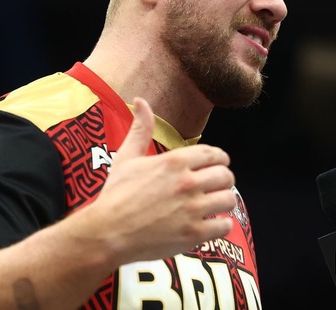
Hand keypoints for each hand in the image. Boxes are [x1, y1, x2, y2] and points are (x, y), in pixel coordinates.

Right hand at [85, 97, 236, 264]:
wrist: (107, 232)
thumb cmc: (115, 195)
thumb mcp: (126, 157)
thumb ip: (140, 129)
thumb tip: (140, 101)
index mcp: (175, 161)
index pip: (214, 154)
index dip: (220, 159)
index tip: (218, 165)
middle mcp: (188, 183)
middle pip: (226, 176)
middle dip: (224, 180)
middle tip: (217, 187)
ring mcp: (192, 209)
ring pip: (229, 200)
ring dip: (224, 201)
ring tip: (216, 205)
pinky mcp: (193, 234)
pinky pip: (224, 226)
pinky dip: (221, 226)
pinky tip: (212, 225)